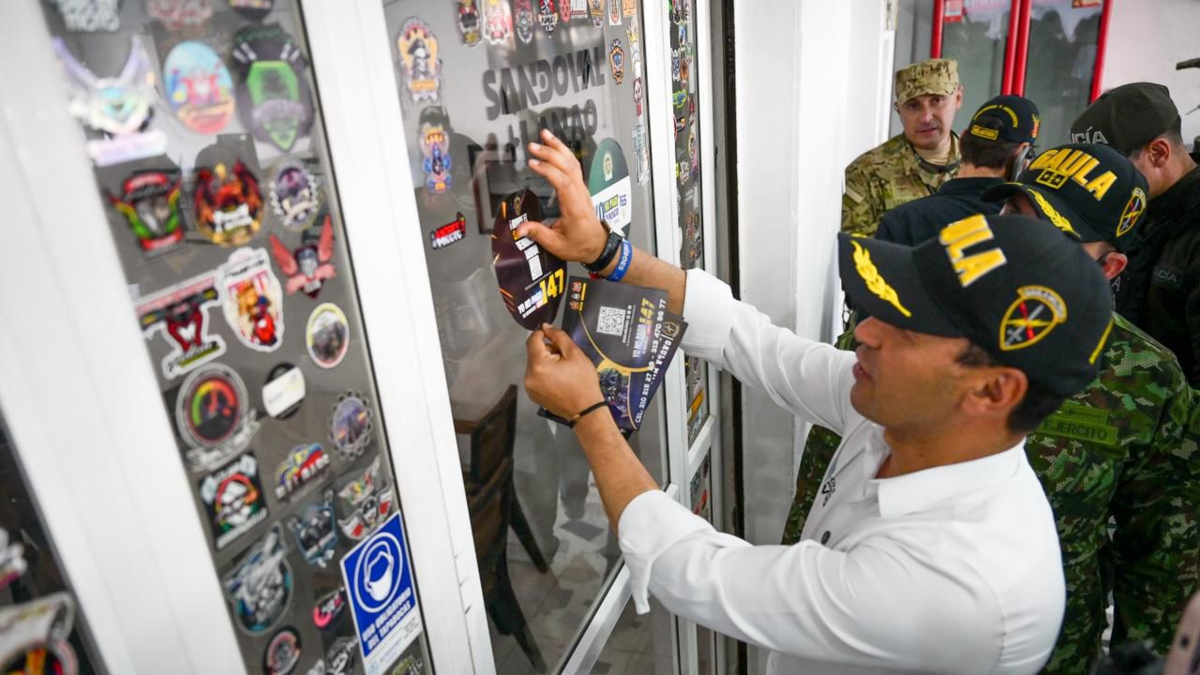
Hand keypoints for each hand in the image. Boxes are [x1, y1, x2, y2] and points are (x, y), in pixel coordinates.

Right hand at [518, 129, 607, 263]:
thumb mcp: (557, 245)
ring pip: (573, 163)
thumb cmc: (579, 245)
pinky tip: (553, 144)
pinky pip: (573, 165)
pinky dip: (563, 152)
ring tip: (544, 134)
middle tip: (532, 145)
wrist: (598, 245)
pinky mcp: (580, 187)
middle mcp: (580, 194)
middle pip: (568, 167)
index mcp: (575, 208)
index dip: (548, 171)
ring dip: (559, 147)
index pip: (564, 183)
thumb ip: (538, 234)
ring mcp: (582, 189)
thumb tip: (519, 229)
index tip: (532, 164)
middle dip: (551, 153)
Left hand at [524, 323, 604, 419]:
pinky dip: (544, 373)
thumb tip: (546, 327)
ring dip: (545, 362)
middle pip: (533, 353)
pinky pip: (536, 377)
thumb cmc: (583, 382)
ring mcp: (529, 387)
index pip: (532, 340)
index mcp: (538, 365)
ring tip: (563, 369)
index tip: (551, 333)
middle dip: (547, 350)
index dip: (541, 333)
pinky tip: (558, 379)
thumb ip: (559, 337)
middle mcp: (529, 376)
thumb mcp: (575, 354)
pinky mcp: (533, 395)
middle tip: (564, 356)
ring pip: (534, 365)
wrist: (586, 410)